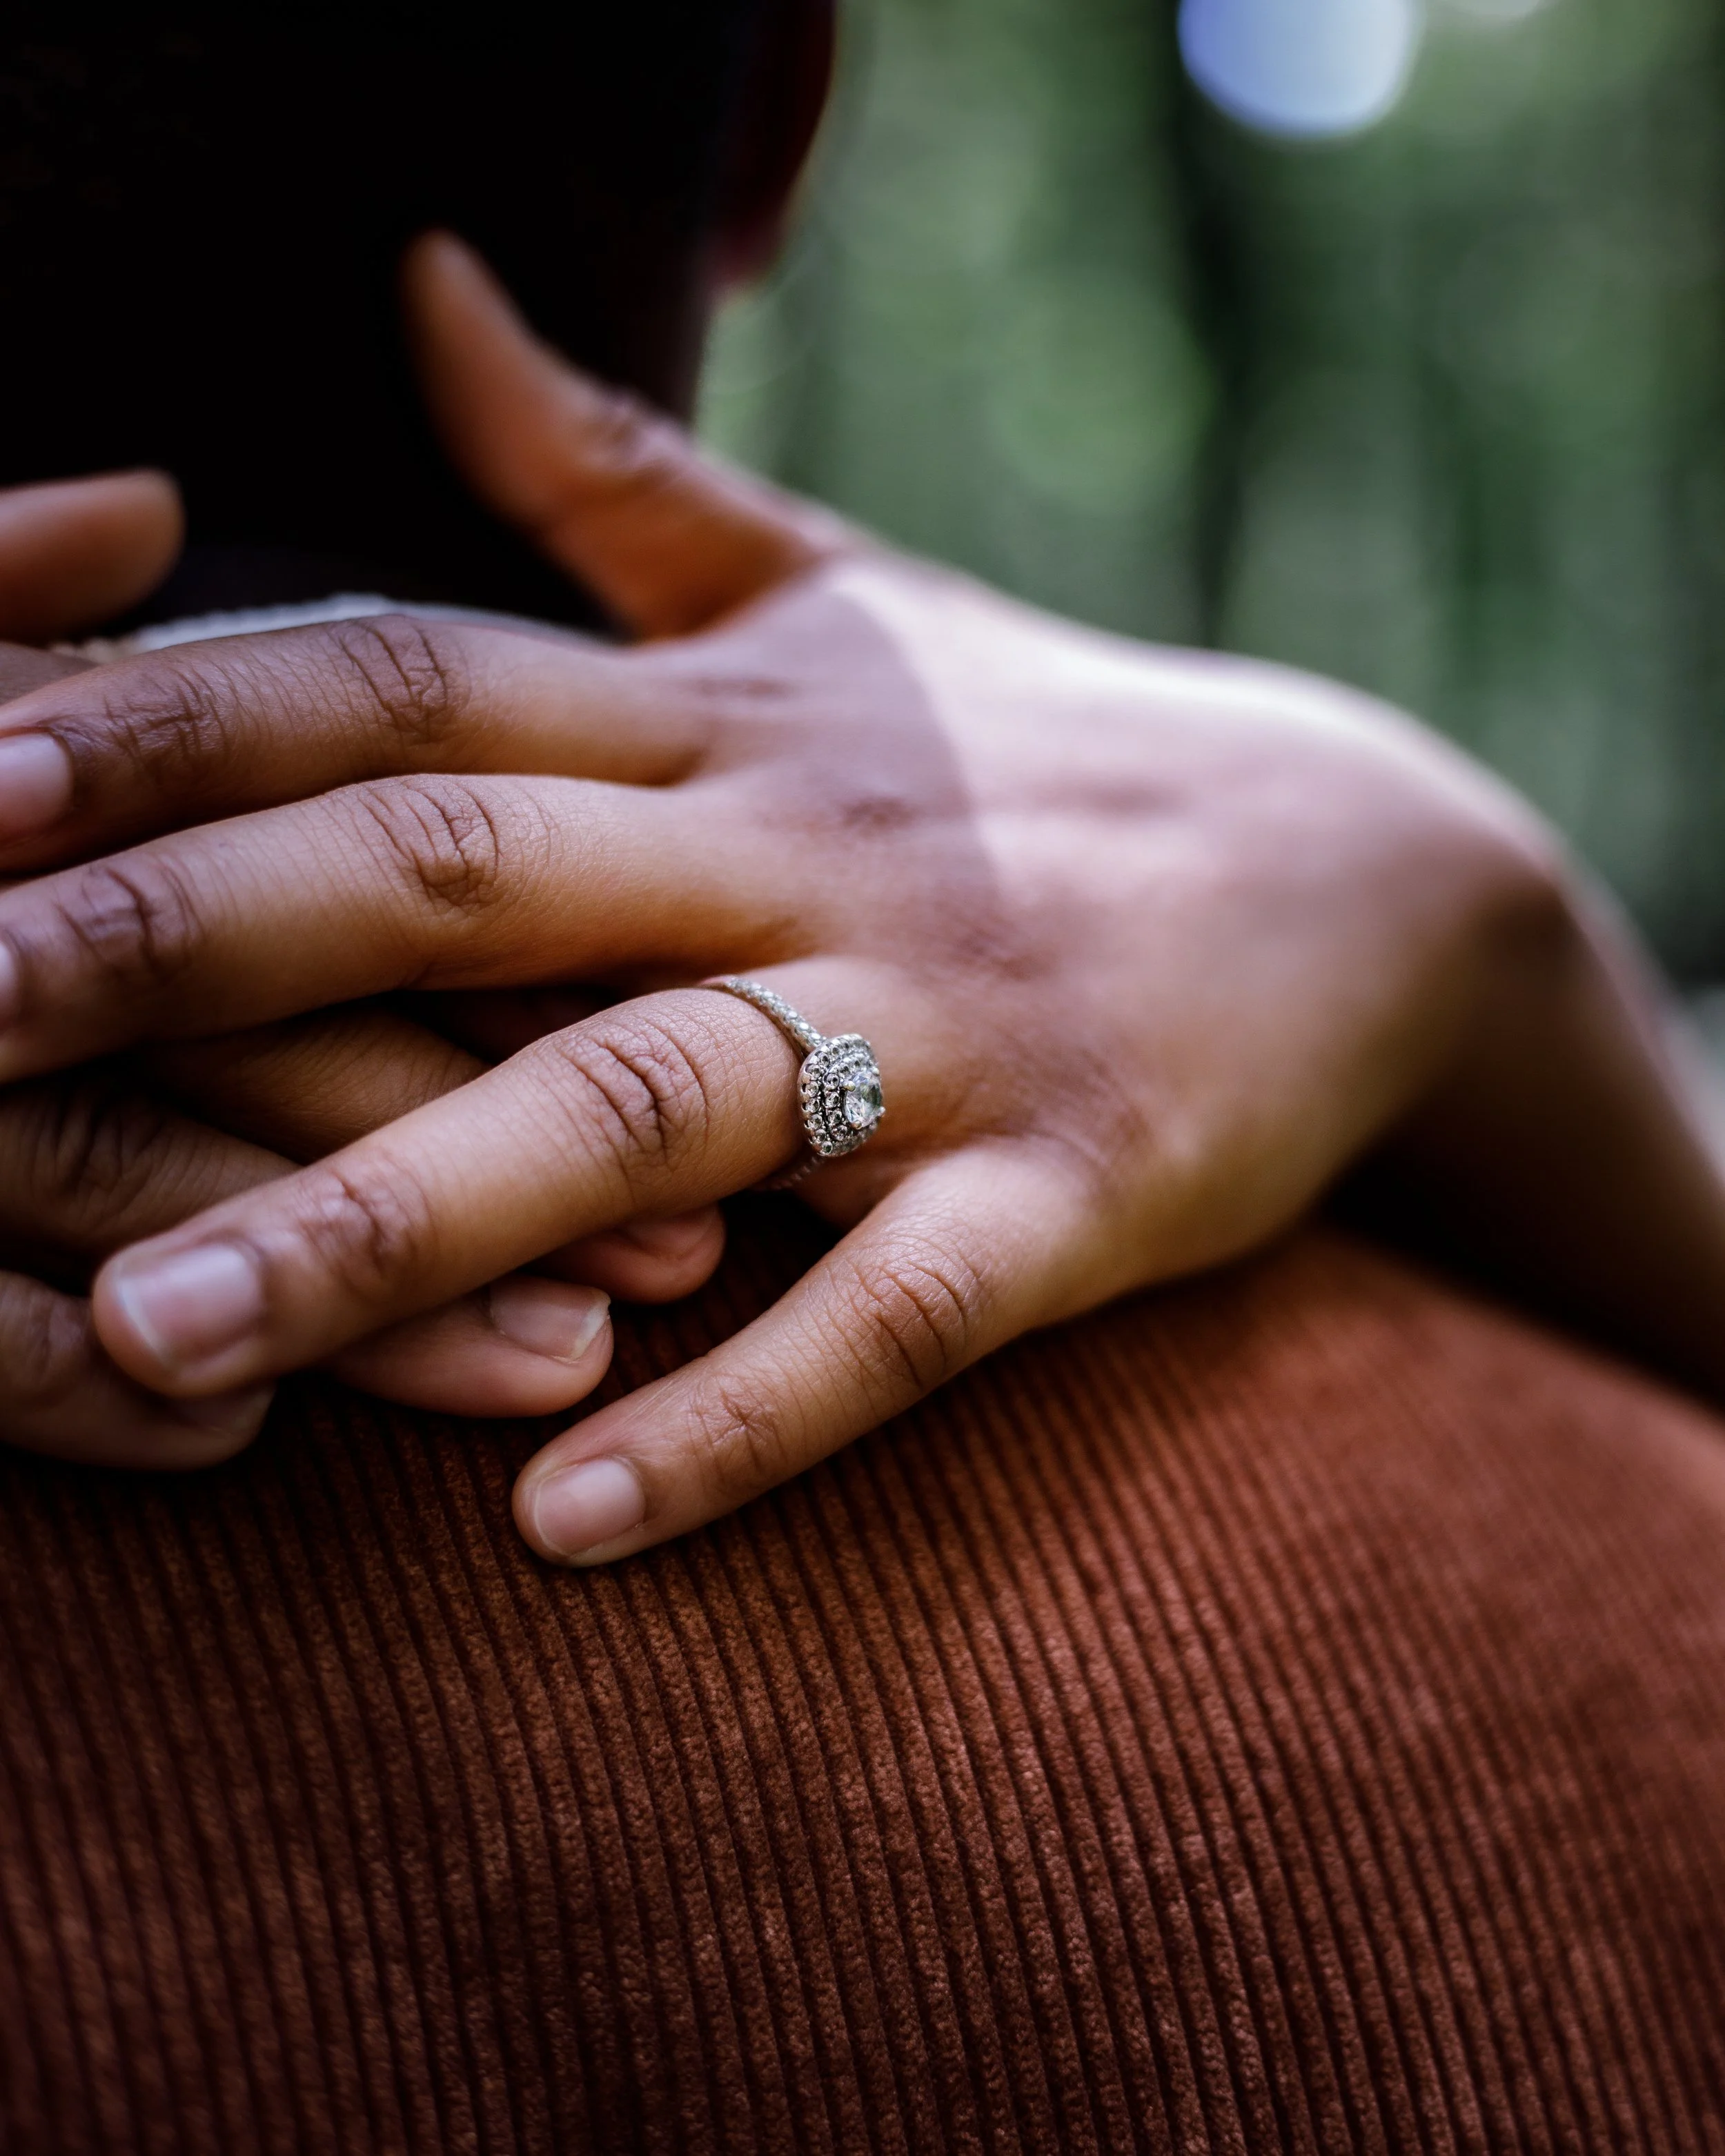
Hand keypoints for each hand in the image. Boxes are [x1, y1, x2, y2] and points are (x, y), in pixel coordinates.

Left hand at [0, 237, 1716, 1553]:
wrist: (1371, 875)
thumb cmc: (1048, 746)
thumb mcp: (831, 591)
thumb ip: (608, 469)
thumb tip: (420, 284)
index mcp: (719, 718)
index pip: (402, 687)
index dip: (170, 717)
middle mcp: (805, 854)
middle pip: (460, 883)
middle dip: (188, 947)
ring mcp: (944, 1029)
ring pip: (637, 1115)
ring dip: (391, 1222)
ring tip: (151, 1337)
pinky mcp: (1076, 1196)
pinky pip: (886, 1322)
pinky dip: (729, 1421)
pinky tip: (556, 1528)